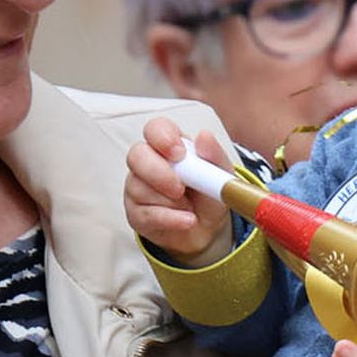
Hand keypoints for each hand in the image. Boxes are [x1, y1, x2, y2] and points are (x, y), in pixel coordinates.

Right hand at [124, 121, 233, 262]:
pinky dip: (172, 219)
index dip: (162, 137)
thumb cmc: (208, 195)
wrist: (208, 228)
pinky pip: (147, 215)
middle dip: (159, 173)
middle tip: (180, 188)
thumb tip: (204, 136)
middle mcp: (147, 162)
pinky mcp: (136, 214)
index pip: (155, 128)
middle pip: (136, 155)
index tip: (179, 153)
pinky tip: (187, 221)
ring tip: (190, 208)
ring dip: (172, 203)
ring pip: (140, 189)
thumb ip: (214, 154)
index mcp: (169, 145)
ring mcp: (137, 188)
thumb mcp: (220, 174)